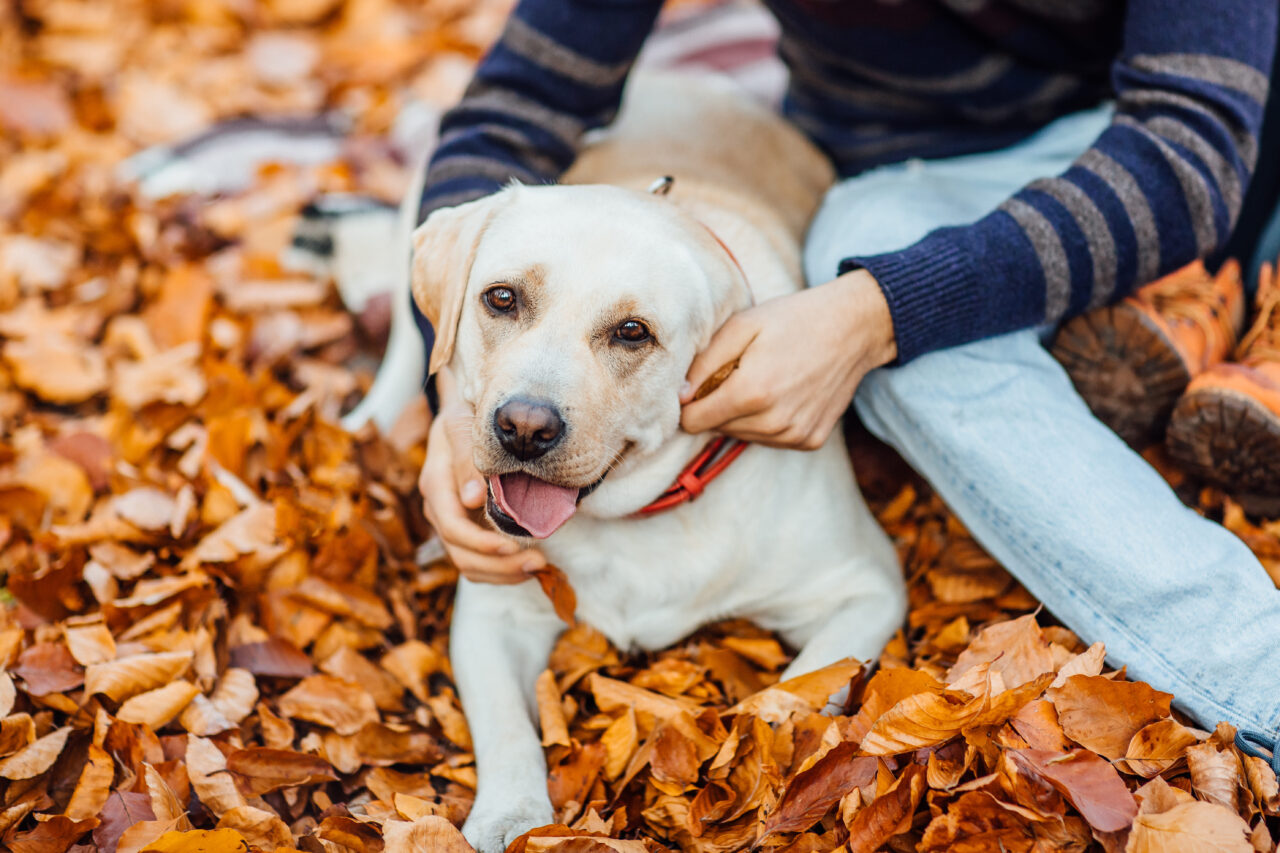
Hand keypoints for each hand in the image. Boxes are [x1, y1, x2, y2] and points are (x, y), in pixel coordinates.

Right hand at [419, 367, 545, 582]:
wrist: (464, 416)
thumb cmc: (466, 415)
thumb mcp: (462, 423)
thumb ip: (467, 457)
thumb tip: (471, 499)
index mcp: (435, 484)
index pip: (453, 527)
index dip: (482, 543)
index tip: (513, 546)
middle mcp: (439, 508)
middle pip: (461, 554)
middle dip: (499, 565)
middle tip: (538, 561)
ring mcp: (450, 522)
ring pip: (469, 565)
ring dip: (503, 573)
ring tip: (537, 566)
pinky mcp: (465, 529)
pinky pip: (477, 562)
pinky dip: (500, 571)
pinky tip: (526, 567)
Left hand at [680, 268, 896, 448]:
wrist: (855, 328)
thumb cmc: (794, 320)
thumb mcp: (742, 326)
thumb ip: (704, 362)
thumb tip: (681, 396)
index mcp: (751, 393)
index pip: (693, 422)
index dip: (691, 400)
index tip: (704, 380)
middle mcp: (773, 423)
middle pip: (716, 429)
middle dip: (718, 404)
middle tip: (741, 372)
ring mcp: (794, 435)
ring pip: (742, 437)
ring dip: (743, 414)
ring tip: (765, 380)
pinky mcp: (810, 441)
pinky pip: (770, 440)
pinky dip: (768, 421)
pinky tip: (784, 393)